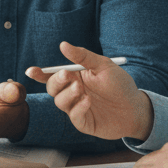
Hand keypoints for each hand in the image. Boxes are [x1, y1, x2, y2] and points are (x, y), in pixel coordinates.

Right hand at [26, 42, 152, 141]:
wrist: (136, 108)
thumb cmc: (120, 85)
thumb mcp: (104, 66)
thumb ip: (83, 56)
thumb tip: (63, 45)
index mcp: (75, 77)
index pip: (52, 75)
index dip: (40, 74)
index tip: (31, 71)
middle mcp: (73, 92)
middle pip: (52, 88)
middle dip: (56, 81)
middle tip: (68, 76)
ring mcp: (77, 108)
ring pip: (59, 102)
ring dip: (68, 94)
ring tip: (82, 90)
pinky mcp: (84, 122)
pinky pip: (73, 116)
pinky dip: (77, 108)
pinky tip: (88, 102)